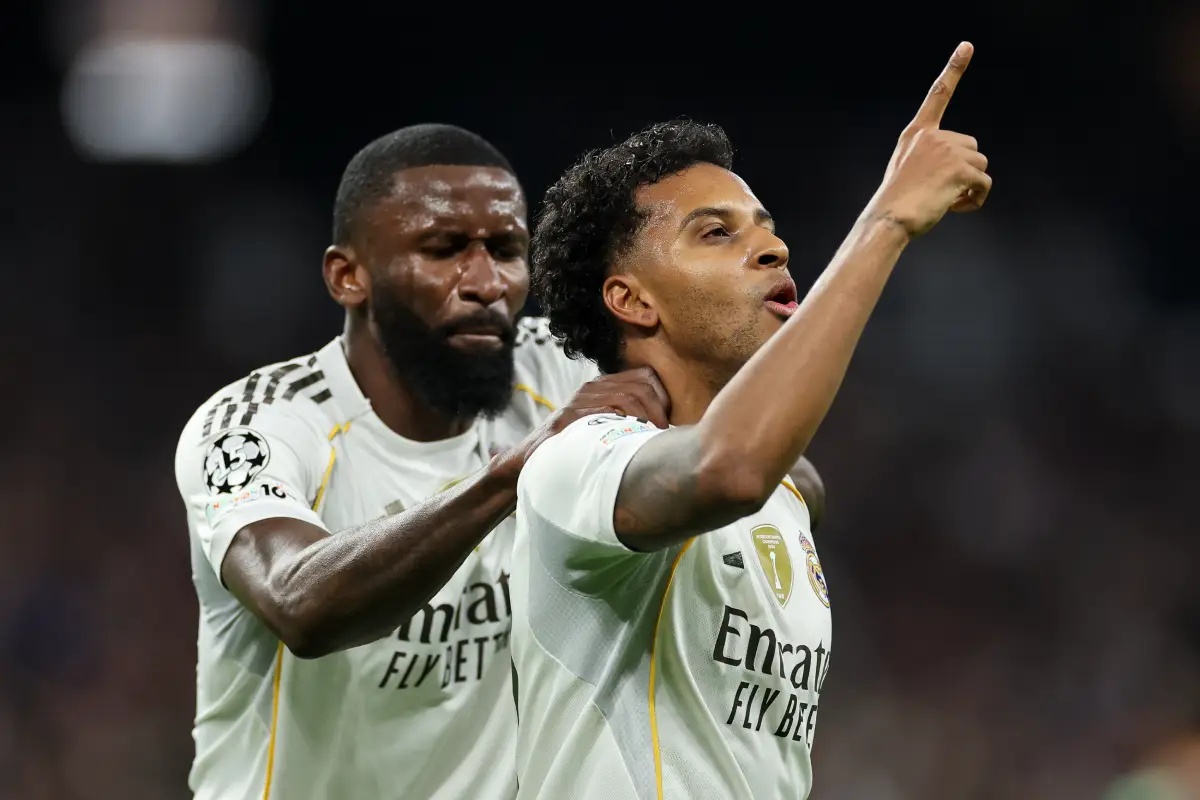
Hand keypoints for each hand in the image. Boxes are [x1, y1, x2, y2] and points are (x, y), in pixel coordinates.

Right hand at [493, 366, 670, 479]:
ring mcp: (581, 399)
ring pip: (628, 397)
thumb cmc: (574, 447)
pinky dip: (623, 424)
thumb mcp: (604, 428)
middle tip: (662, 436)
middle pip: (641, 386)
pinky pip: (605, 410)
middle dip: (658, 411)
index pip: (647, 377)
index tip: (666, 424)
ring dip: (646, 420)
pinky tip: (629, 440)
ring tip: (650, 440)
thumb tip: (666, 431)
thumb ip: (628, 421)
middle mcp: (594, 387)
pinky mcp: (570, 416)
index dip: (663, 398)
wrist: (531, 459)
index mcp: (605, 386)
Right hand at [868, 41, 990, 237]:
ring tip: (946, 200)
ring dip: (970, 185)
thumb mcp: (907, 169)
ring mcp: (948, 150)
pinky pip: (984, 183)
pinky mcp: (961, 169)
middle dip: (965, 169)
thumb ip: (931, 159)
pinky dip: (975, 198)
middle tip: (941, 190)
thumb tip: (963, 174)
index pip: (938, 94)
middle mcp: (934, 136)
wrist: (889, 218)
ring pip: (980, 164)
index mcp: (917, 133)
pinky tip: (956, 207)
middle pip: (971, 146)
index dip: (954, 68)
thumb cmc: (895, 202)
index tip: (966, 46)